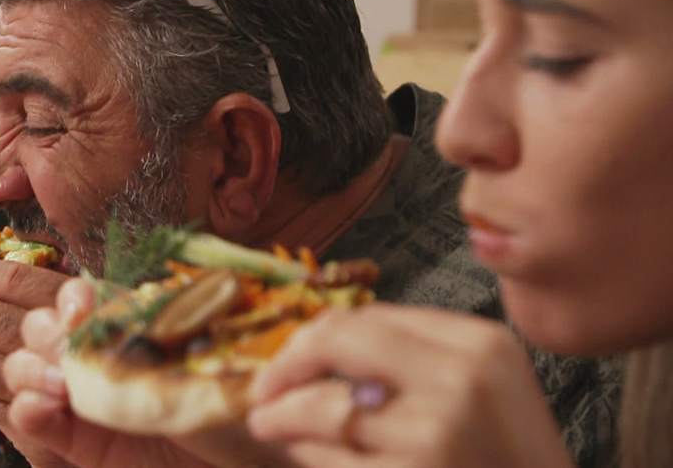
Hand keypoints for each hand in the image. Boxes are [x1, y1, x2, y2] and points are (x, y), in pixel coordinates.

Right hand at [3, 278, 220, 467]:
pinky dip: (26, 408)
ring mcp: (81, 397)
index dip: (73, 298)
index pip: (83, 297)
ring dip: (30, 368)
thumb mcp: (208, 360)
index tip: (81, 310)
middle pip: (42, 326)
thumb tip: (145, 304)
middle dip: (46, 333)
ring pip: (23, 365)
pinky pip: (29, 416)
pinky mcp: (74, 440)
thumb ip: (170, 335)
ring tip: (59, 386)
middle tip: (67, 352)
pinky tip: (44, 409)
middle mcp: (99, 355)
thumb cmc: (236, 412)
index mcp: (131, 325)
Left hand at [247, 304, 574, 467]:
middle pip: (336, 342)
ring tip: (269, 423)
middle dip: (285, 364)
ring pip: (323, 409)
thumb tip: (317, 340)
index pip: (364, 318)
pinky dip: (308, 456)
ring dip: (283, 417)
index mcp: (479, 344)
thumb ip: (414, 354)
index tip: (287, 356)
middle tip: (262, 389)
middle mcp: (460, 381)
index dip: (310, 336)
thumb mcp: (487, 386)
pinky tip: (303, 455)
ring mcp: (436, 436)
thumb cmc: (508, 457)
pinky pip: (331, 460)